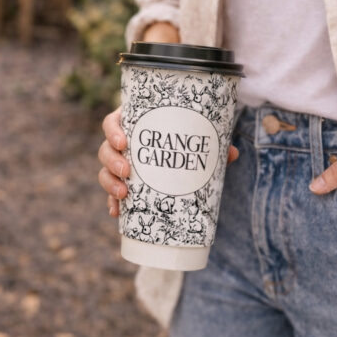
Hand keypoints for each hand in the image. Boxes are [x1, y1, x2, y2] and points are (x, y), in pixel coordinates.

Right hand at [98, 106, 239, 216]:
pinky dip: (112, 203)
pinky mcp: (123, 184)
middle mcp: (122, 144)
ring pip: (104, 172)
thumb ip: (211, 144)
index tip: (124, 142)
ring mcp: (120, 165)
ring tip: (123, 195)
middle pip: (105, 149)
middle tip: (127, 172)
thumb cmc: (183, 140)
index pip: (112, 123)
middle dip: (112, 161)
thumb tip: (232, 153)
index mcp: (133, 124)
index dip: (112, 131)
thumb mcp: (194, 140)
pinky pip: (111, 194)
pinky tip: (117, 213)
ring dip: (109, 183)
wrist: (181, 155)